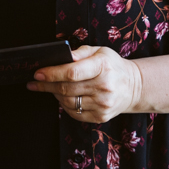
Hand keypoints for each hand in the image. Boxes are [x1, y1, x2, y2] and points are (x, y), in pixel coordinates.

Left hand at [27, 44, 143, 122]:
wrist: (133, 87)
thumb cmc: (112, 65)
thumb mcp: (99, 51)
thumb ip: (80, 52)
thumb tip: (62, 56)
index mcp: (102, 67)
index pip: (72, 72)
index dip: (52, 73)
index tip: (37, 72)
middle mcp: (104, 87)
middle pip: (67, 88)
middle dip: (46, 85)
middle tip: (35, 81)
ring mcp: (103, 105)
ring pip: (69, 102)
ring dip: (54, 94)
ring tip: (48, 87)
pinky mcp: (101, 117)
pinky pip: (75, 113)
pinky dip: (64, 105)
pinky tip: (61, 97)